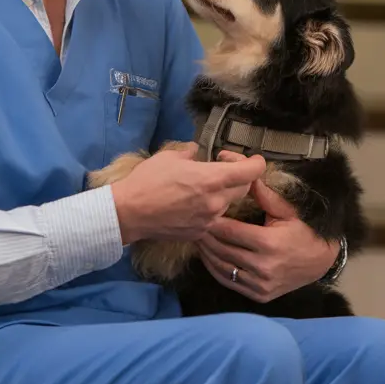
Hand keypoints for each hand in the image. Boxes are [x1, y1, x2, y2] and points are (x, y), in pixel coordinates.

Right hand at [111, 144, 266, 243]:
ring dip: (223, 193)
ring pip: (229, 204)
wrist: (128, 213)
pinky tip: (192, 204)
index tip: (249, 159)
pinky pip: (214, 218)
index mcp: (212, 179)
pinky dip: (210, 209)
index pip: (252, 172)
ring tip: (203, 187)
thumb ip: (190, 153)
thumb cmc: (147, 180)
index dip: (255, 163)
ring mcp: (209, 220)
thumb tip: (196, 151)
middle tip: (221, 168)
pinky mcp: (200, 233)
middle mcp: (216, 201)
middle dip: (238, 176)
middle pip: (244, 188)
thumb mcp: (169, 158)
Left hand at [197, 179, 340, 302]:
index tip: (203, 212)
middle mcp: (263, 266)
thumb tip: (245, 175)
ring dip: (206, 253)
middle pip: (222, 249)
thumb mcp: (285, 211)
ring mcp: (260, 284)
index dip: (213, 222)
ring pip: (222, 267)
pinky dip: (215, 269)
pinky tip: (209, 257)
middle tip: (194, 225)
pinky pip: (229, 282)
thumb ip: (263, 195)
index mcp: (268, 242)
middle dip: (206, 236)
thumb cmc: (302, 232)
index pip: (230, 231)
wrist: (320, 262)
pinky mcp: (259, 295)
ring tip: (198, 239)